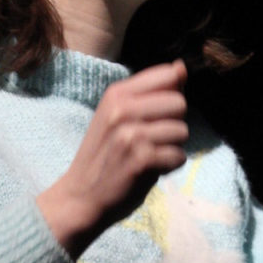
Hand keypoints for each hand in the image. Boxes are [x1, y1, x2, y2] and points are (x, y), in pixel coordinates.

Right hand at [37, 60, 188, 256]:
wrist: (80, 196)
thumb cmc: (104, 155)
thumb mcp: (118, 116)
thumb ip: (151, 93)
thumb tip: (181, 67)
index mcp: (117, 93)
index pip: (169, 75)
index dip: (172, 97)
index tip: (155, 116)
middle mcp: (122, 109)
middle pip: (179, 104)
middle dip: (173, 124)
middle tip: (152, 140)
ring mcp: (131, 135)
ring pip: (182, 131)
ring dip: (172, 148)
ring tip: (150, 156)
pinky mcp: (140, 160)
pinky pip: (178, 156)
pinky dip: (170, 167)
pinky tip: (150, 170)